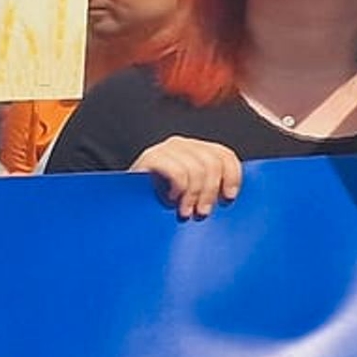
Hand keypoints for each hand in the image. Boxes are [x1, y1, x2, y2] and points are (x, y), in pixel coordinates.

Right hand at [130, 136, 245, 218]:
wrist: (123, 204)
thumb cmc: (157, 200)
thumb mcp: (189, 191)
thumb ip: (207, 186)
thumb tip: (231, 195)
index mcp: (196, 149)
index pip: (224, 154)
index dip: (233, 175)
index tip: (229, 197)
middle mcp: (182, 144)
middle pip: (212, 163)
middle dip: (210, 191)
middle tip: (202, 212)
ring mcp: (166, 149)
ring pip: (197, 169)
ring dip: (194, 195)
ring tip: (185, 211)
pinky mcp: (151, 158)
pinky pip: (178, 172)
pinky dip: (179, 189)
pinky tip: (171, 199)